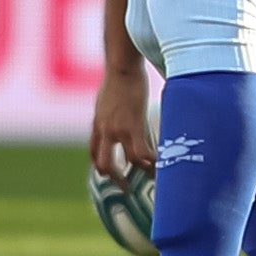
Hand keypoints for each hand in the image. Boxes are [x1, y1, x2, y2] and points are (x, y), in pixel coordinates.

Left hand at [90, 63, 153, 180]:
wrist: (121, 67)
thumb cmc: (118, 76)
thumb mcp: (107, 96)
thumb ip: (110, 108)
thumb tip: (120, 108)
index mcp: (98, 125)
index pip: (93, 153)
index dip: (101, 167)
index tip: (111, 174)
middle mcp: (104, 131)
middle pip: (103, 164)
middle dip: (116, 179)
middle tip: (128, 188)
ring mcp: (118, 130)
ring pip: (126, 161)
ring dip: (139, 172)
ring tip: (154, 176)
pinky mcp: (133, 126)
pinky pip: (142, 152)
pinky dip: (151, 162)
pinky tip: (161, 164)